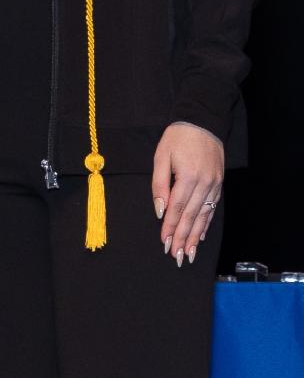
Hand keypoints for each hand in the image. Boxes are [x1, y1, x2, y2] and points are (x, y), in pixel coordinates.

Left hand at [152, 123, 223, 266]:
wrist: (203, 121)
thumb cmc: (178, 138)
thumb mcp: (161, 157)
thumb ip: (159, 184)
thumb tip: (160, 210)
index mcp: (188, 177)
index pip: (176, 209)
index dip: (170, 227)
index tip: (164, 242)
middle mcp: (204, 183)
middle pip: (191, 216)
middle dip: (182, 238)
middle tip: (176, 256)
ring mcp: (214, 184)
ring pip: (203, 215)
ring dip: (195, 236)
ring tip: (188, 253)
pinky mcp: (219, 183)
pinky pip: (212, 207)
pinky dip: (206, 223)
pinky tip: (201, 236)